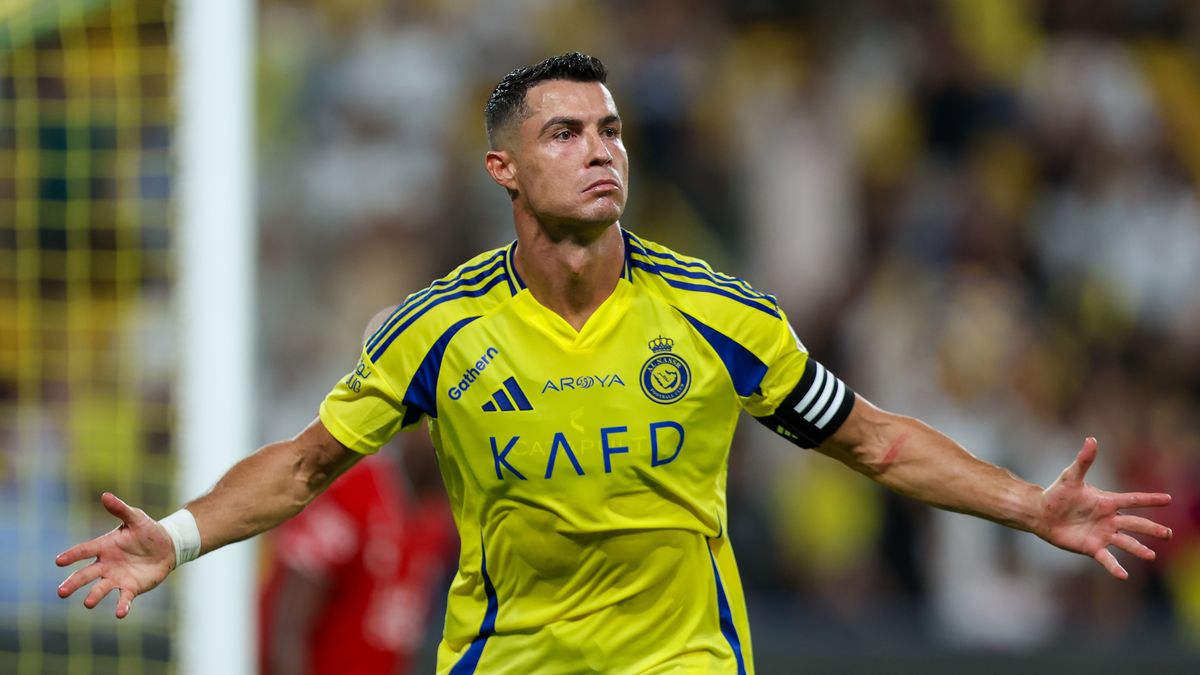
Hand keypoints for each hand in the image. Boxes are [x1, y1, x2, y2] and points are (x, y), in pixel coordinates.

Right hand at [56, 492, 175, 617]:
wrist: (168, 546)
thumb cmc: (148, 531)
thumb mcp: (136, 518)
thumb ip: (120, 509)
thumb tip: (105, 495)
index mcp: (104, 547)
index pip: (84, 550)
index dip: (72, 556)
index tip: (59, 561)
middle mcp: (106, 565)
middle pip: (85, 575)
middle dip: (73, 583)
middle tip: (60, 592)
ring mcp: (117, 578)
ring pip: (101, 588)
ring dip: (94, 596)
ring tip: (87, 603)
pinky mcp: (131, 588)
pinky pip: (124, 598)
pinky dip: (121, 606)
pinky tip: (120, 614)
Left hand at [1037, 437, 1171, 578]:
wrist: (1041, 514)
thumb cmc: (1057, 494)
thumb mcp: (1070, 477)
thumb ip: (1084, 461)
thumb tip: (1091, 439)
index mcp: (1107, 502)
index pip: (1132, 500)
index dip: (1149, 499)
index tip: (1168, 499)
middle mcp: (1109, 519)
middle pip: (1135, 523)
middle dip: (1151, 528)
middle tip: (1168, 533)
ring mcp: (1102, 534)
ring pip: (1125, 542)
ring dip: (1138, 548)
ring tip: (1150, 555)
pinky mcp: (1092, 547)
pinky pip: (1107, 558)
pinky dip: (1115, 567)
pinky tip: (1124, 575)